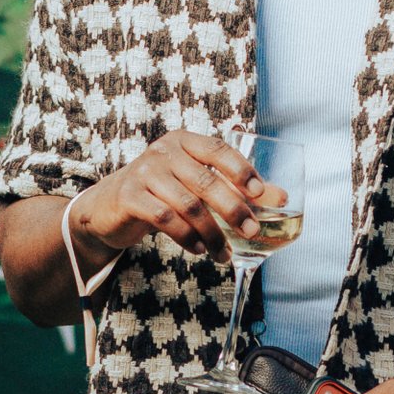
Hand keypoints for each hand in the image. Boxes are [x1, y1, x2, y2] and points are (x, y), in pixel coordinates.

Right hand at [73, 130, 277, 265]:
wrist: (110, 205)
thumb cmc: (162, 192)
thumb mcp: (196, 184)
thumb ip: (236, 188)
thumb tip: (282, 198)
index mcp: (184, 141)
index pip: (218, 149)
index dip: (241, 170)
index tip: (260, 194)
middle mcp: (163, 151)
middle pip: (206, 181)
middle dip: (233, 209)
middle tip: (252, 232)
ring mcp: (144, 172)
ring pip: (187, 205)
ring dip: (210, 233)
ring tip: (222, 252)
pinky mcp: (129, 196)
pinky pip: (164, 219)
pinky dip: (186, 237)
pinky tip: (198, 249)